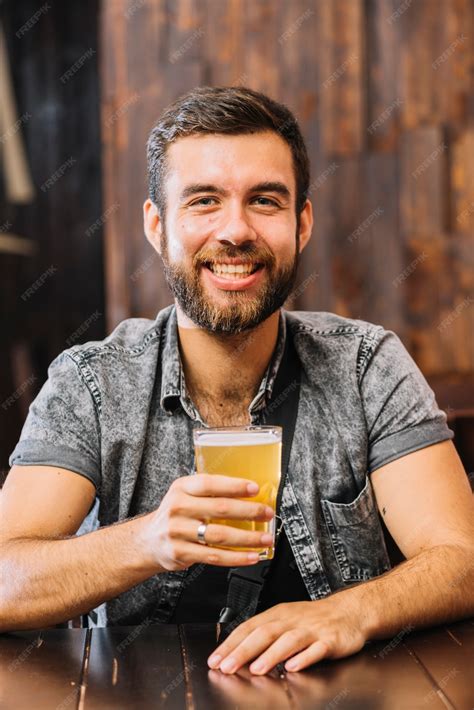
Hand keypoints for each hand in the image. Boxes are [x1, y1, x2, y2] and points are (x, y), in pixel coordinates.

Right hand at [146, 473, 273, 570]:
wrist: (149, 540)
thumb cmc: (176, 514)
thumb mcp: (185, 494)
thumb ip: (210, 491)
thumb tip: (249, 492)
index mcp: (182, 488)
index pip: (210, 484)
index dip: (234, 486)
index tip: (255, 488)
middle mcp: (178, 508)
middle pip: (219, 509)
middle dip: (249, 511)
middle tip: (267, 513)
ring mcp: (178, 532)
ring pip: (219, 535)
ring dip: (247, 538)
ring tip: (265, 538)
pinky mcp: (181, 553)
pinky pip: (214, 556)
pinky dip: (236, 557)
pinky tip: (251, 556)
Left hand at [207, 597, 366, 674]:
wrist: (348, 611)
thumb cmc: (313, 619)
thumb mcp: (285, 620)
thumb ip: (263, 635)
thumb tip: (236, 652)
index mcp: (277, 615)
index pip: (248, 627)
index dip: (231, 644)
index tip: (215, 660)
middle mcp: (291, 620)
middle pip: (264, 633)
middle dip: (243, 651)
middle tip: (227, 666)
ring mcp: (311, 630)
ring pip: (288, 641)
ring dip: (271, 655)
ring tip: (256, 669)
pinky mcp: (329, 640)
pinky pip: (316, 649)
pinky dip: (304, 657)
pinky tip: (294, 666)